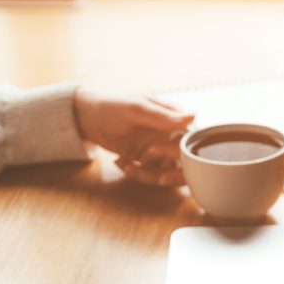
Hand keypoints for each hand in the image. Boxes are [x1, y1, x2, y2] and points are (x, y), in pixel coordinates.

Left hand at [73, 86, 193, 186]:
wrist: (88, 119)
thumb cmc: (113, 106)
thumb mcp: (137, 110)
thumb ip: (164, 116)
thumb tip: (194, 116)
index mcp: (174, 119)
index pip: (191, 140)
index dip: (183, 153)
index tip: (158, 154)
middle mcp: (172, 135)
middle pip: (185, 162)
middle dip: (165, 169)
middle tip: (143, 162)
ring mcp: (161, 150)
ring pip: (170, 173)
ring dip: (149, 175)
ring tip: (127, 166)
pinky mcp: (149, 162)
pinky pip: (154, 176)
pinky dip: (138, 175)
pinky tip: (121, 163)